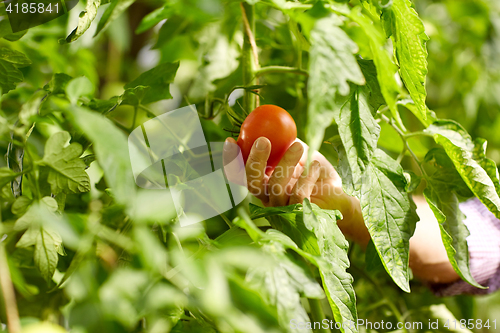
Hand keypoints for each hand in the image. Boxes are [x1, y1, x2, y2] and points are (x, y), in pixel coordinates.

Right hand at [224, 136, 369, 245]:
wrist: (341, 197)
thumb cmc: (317, 173)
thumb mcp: (301, 153)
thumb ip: (284, 142)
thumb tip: (271, 121)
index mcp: (263, 185)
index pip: (239, 176)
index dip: (230, 160)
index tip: (231, 139)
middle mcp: (268, 199)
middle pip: (251, 183)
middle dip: (254, 160)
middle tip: (263, 140)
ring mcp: (283, 210)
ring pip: (276, 187)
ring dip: (287, 162)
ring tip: (300, 146)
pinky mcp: (300, 215)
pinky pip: (298, 194)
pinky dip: (307, 176)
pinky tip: (316, 166)